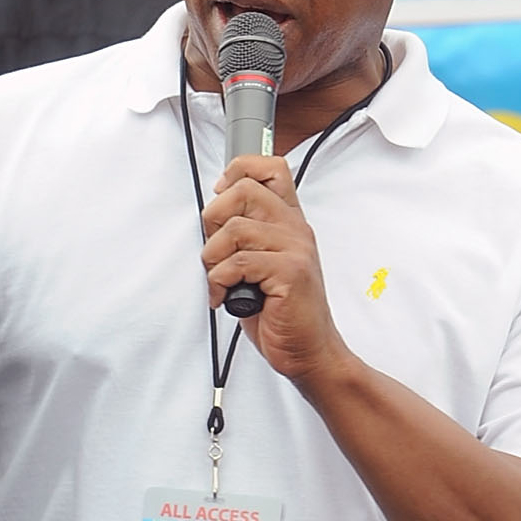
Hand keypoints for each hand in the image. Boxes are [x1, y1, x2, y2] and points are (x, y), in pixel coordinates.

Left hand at [200, 155, 352, 382]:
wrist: (310, 351)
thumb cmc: (280, 311)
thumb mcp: (261, 265)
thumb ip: (244, 236)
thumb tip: (210, 215)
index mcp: (289, 222)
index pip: (272, 169)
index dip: (239, 170)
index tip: (221, 194)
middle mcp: (295, 229)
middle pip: (244, 190)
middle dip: (214, 218)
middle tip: (215, 251)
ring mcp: (296, 249)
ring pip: (234, 229)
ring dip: (213, 258)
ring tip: (220, 280)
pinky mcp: (291, 272)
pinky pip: (238, 263)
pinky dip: (219, 282)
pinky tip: (226, 297)